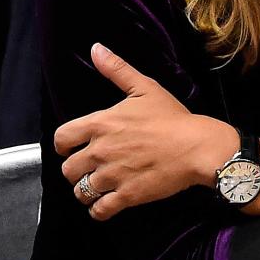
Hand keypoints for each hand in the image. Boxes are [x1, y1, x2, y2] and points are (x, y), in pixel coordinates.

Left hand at [54, 43, 235, 219]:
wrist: (198, 147)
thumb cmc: (172, 118)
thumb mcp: (143, 87)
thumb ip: (116, 69)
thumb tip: (96, 49)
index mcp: (100, 124)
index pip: (61, 139)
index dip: (62, 146)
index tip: (69, 148)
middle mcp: (100, 151)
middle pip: (67, 169)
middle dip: (74, 170)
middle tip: (87, 170)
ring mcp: (112, 175)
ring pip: (81, 191)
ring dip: (85, 191)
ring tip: (95, 188)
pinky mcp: (127, 196)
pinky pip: (100, 210)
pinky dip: (98, 210)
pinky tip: (104, 206)